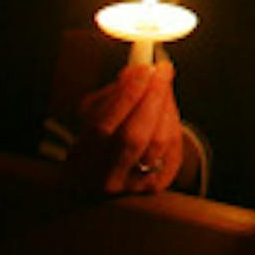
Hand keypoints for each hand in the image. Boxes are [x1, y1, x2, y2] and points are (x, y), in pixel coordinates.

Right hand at [71, 61, 183, 194]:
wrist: (105, 175)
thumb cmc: (100, 136)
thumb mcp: (94, 113)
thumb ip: (113, 93)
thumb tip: (136, 72)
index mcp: (81, 160)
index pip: (103, 127)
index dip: (127, 95)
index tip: (144, 69)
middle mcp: (106, 178)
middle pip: (134, 137)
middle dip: (152, 98)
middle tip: (162, 71)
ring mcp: (133, 185)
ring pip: (159, 142)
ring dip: (166, 107)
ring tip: (163, 86)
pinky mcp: (157, 185)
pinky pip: (173, 148)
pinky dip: (173, 122)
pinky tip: (167, 107)